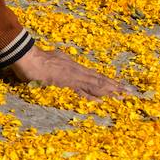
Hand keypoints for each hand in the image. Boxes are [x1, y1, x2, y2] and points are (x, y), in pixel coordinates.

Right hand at [8, 46, 136, 99]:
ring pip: (95, 86)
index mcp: (75, 67)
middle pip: (100, 81)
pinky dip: (92, 98)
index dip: (108, 81)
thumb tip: (62, 60)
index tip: (120, 86)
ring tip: (123, 98)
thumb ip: (61, 60)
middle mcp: (78, 72)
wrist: (30, 58)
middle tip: (130, 93)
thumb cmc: (39, 58)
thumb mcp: (55, 57)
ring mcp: (73, 79)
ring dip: (110, 92)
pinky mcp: (66, 85)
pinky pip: (82, 93)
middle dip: (115, 88)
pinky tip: (102, 102)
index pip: (96, 75)